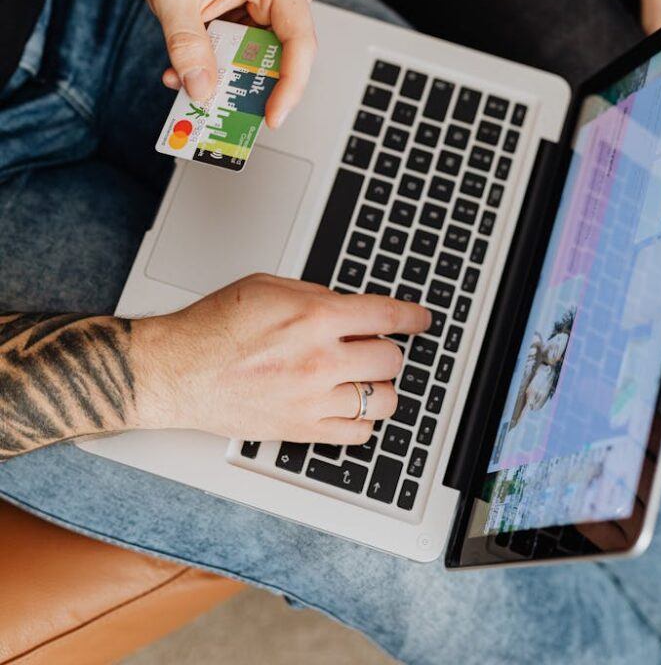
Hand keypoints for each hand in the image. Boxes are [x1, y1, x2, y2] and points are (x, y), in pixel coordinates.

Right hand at [135, 275, 429, 444]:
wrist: (178, 370)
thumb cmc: (214, 327)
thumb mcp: (268, 287)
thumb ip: (316, 295)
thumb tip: (349, 306)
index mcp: (315, 317)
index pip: (386, 316)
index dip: (413, 316)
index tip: (421, 319)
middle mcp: (320, 360)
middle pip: (390, 359)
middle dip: (386, 349)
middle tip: (374, 346)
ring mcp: (313, 399)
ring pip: (382, 400)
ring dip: (380, 387)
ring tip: (365, 379)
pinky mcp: (301, 430)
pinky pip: (357, 434)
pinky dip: (361, 420)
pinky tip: (349, 407)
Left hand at [139, 0, 315, 125]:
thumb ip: (186, 45)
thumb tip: (200, 88)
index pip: (300, 41)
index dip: (291, 84)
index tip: (272, 115)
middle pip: (287, 57)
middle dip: (251, 87)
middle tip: (222, 111)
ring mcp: (275, 9)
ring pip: (266, 62)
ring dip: (229, 79)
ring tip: (192, 85)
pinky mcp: (259, 22)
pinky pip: (249, 57)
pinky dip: (222, 69)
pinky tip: (191, 71)